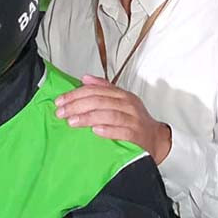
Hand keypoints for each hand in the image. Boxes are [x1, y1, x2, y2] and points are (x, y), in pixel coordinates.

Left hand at [55, 75, 171, 163]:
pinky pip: (122, 131)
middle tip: (61, 112)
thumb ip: (103, 89)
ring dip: (88, 117)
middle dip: (77, 105)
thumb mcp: (120, 101)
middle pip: (100, 101)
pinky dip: (108, 130)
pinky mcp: (137, 136)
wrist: (156, 139)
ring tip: (72, 121)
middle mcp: (128, 105)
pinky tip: (95, 131)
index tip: (61, 101)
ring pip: (109, 115)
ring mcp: (134, 120)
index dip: (76, 94)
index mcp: (122, 95)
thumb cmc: (135, 121)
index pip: (96, 90)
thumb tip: (84, 78)